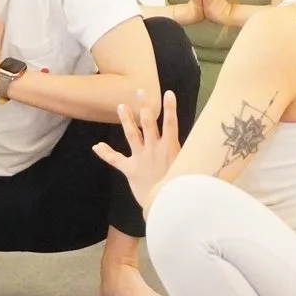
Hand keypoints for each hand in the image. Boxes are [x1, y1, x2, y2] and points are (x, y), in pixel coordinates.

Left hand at [94, 87, 184, 216]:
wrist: (166, 205)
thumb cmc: (179, 185)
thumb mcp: (185, 166)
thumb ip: (185, 152)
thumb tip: (200, 142)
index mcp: (170, 148)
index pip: (170, 124)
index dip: (170, 108)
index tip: (168, 93)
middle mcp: (154, 149)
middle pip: (148, 123)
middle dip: (144, 106)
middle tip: (140, 90)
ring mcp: (141, 158)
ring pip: (132, 135)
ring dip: (126, 120)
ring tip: (121, 106)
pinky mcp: (130, 170)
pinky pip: (116, 160)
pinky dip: (106, 153)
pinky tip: (96, 146)